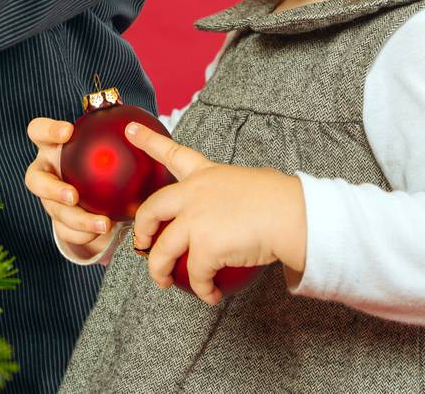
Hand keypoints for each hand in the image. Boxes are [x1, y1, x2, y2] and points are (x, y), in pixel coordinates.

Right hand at [24, 117, 116, 260]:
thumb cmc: (103, 161)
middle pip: (34, 180)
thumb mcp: (107, 146)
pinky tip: (102, 232)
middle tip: (73, 195)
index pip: (38, 131)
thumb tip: (139, 125)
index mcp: (51, 147)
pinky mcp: (58, 222)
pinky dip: (85, 234)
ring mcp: (49, 199)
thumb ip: (116, 134)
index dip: (48, 130)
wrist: (100, 194)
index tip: (68, 132)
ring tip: (103, 224)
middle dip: (51, 189)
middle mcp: (46, 172)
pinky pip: (67, 231)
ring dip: (77, 219)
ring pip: (54, 211)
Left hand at [125, 122, 305, 304]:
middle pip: (151, 209)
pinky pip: (195, 274)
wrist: (294, 215)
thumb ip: (228, 197)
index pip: (173, 153)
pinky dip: (202, 289)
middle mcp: (193, 194)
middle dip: (140, 228)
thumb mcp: (249, 184)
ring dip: (159, 270)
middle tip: (140, 242)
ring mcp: (195, 220)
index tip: (129, 130)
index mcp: (206, 174)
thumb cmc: (283, 200)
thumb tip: (236, 215)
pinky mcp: (204, 246)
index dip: (148, 140)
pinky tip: (210, 294)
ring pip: (161, 250)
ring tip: (163, 281)